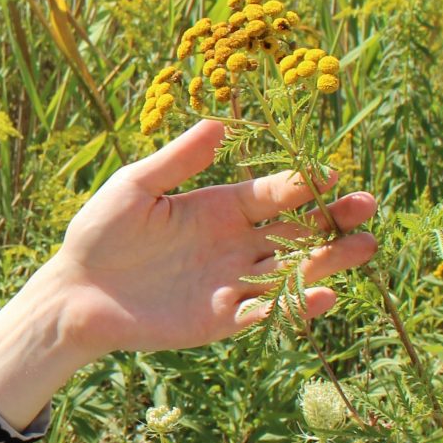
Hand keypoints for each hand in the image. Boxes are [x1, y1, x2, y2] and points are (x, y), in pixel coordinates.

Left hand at [0, 120, 379, 423]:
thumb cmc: (101, 232)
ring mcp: (231, 282)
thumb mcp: (136, 187)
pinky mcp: (220, 320)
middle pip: (296, 232)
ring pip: (292, 270)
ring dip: (328, 261)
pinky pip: (266, 312)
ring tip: (365, 248)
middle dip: (332, 220)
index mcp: (219, 207)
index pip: (273, 193)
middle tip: (368, 208)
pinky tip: (323, 294)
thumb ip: (178, 160)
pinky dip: (295, 305)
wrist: (75, 290)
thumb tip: (220, 123)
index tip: (331, 174)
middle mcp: (234, 244)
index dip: (302, 183)